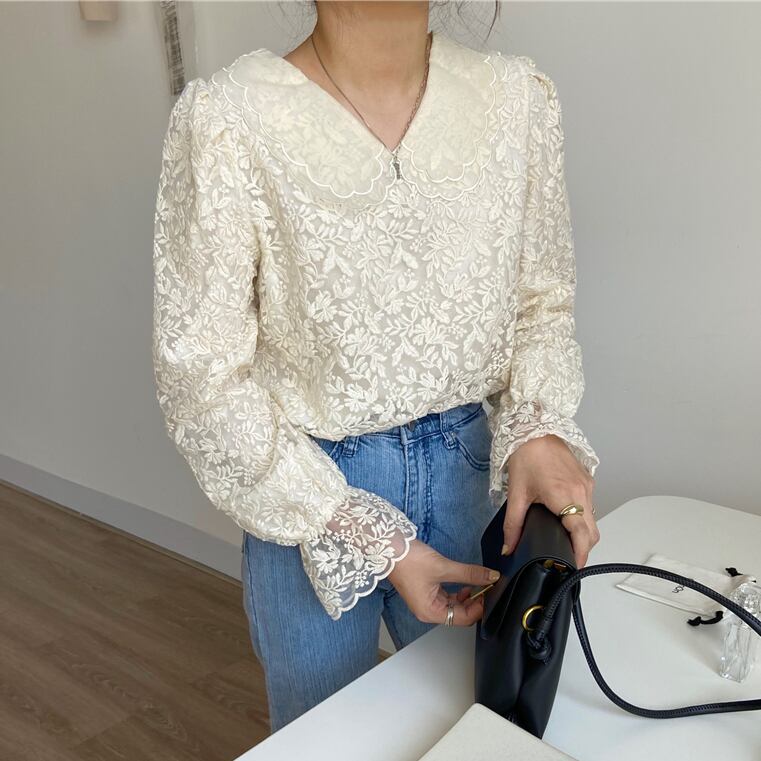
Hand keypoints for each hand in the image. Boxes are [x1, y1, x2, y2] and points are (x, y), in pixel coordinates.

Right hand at [388, 539, 500, 625]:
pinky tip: (466, 581)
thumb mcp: (443, 567)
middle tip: (487, 587)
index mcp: (429, 612)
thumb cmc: (408, 560)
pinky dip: (458, 589)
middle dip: (475, 601)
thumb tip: (490, 577)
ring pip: (454, 604)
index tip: (489, 592)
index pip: (462, 618)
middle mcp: (428, 610)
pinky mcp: (427, 589)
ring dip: (468, 595)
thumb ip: (469, 574)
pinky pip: (447, 595)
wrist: (388, 546)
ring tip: (479, 582)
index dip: (479, 607)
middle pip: (459, 613)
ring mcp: (427, 599)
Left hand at [502, 435, 599, 567]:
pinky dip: (582, 518)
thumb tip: (508, 547)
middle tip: (566, 558)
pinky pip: (590, 506)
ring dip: (583, 534)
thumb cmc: (526, 456)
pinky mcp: (587, 480)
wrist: (535, 428)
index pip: (582, 534)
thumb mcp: (516, 494)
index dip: (580, 554)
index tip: (573, 568)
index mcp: (566, 496)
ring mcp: (587, 485)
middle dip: (583, 548)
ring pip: (593, 520)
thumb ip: (513, 525)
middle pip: (592, 532)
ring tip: (565, 542)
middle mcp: (582, 492)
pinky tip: (566, 519)